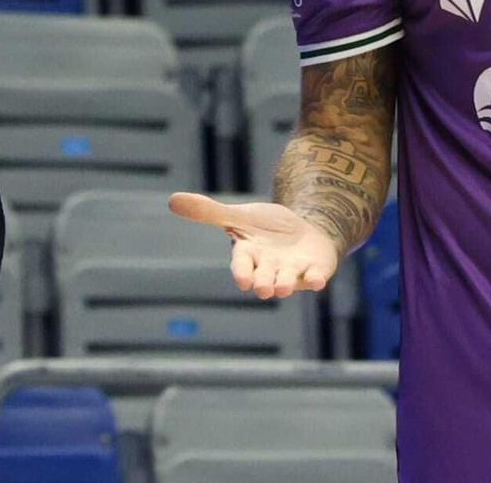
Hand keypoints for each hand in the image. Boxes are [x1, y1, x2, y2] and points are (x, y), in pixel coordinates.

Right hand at [168, 192, 339, 299]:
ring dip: (286, 284)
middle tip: (263, 289)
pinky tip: (318, 280)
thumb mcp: (239, 216)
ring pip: (288, 280)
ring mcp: (292, 271)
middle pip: (264, 277)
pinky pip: (315, 277)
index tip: (241, 280)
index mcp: (249, 255)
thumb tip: (171, 200)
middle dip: (264, 282)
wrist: (300, 232)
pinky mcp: (314, 270)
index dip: (242, 272)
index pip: (242, 265)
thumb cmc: (265, 229)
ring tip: (283, 288)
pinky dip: (316, 279)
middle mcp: (269, 267)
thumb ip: (209, 212)